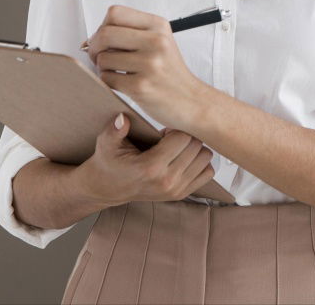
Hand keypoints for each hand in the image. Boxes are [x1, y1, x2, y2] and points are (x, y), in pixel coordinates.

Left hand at [83, 4, 209, 129]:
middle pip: (105, 34)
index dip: (102, 26)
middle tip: (98, 56)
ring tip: (117, 72)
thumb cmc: (170, 72)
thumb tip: (91, 38)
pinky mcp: (141, 86)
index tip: (103, 39)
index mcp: (158, 25)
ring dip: (103, 67)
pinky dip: (108, 82)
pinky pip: (107, 78)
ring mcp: (149, 64)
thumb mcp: (160, 41)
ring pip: (103, 58)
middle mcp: (156, 41)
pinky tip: (122, 83)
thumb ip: (131, 33)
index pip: (115, 13)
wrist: (192, 100)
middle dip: (94, 47)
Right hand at [83, 113, 215, 205]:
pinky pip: (207, 172)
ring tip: (176, 147)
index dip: (176, 128)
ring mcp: (176, 190)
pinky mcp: (181, 194)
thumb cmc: (109, 162)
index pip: (183, 138)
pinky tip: (183, 157)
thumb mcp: (106, 143)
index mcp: (150, 167)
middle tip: (171, 137)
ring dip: (194, 148)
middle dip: (186, 136)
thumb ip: (115, 130)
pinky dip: (200, 162)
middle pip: (196, 146)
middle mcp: (167, 181)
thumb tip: (123, 119)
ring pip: (205, 158)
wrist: (107, 188)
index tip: (164, 130)